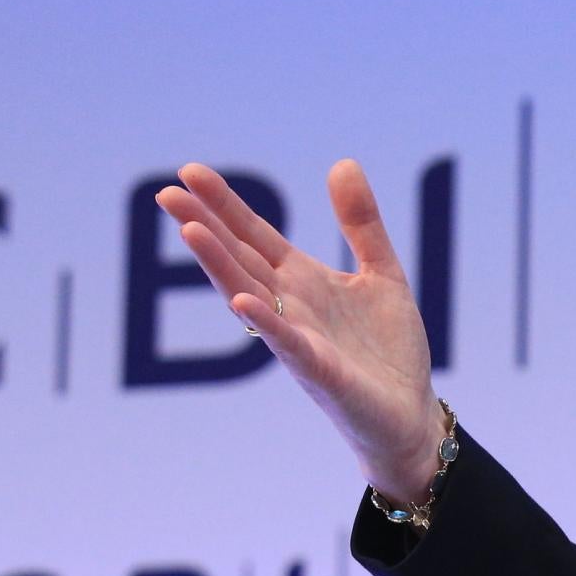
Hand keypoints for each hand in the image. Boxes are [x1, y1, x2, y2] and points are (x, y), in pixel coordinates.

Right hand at [155, 159, 444, 498]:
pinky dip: (268, 324)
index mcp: (303, 281)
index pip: (254, 235)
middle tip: (166, 191)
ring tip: (192, 230)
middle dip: (205, 225)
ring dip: (221, 265)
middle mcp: (291, 307)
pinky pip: (290, 346)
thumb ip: (361, 223)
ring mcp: (300, 340)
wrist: (409, 413)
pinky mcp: (322, 373)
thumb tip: (342, 162)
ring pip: (252, 297)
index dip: (224, 204)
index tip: (189, 171)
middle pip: (240, 259)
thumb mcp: (382, 272)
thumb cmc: (388, 349)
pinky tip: (246, 303)